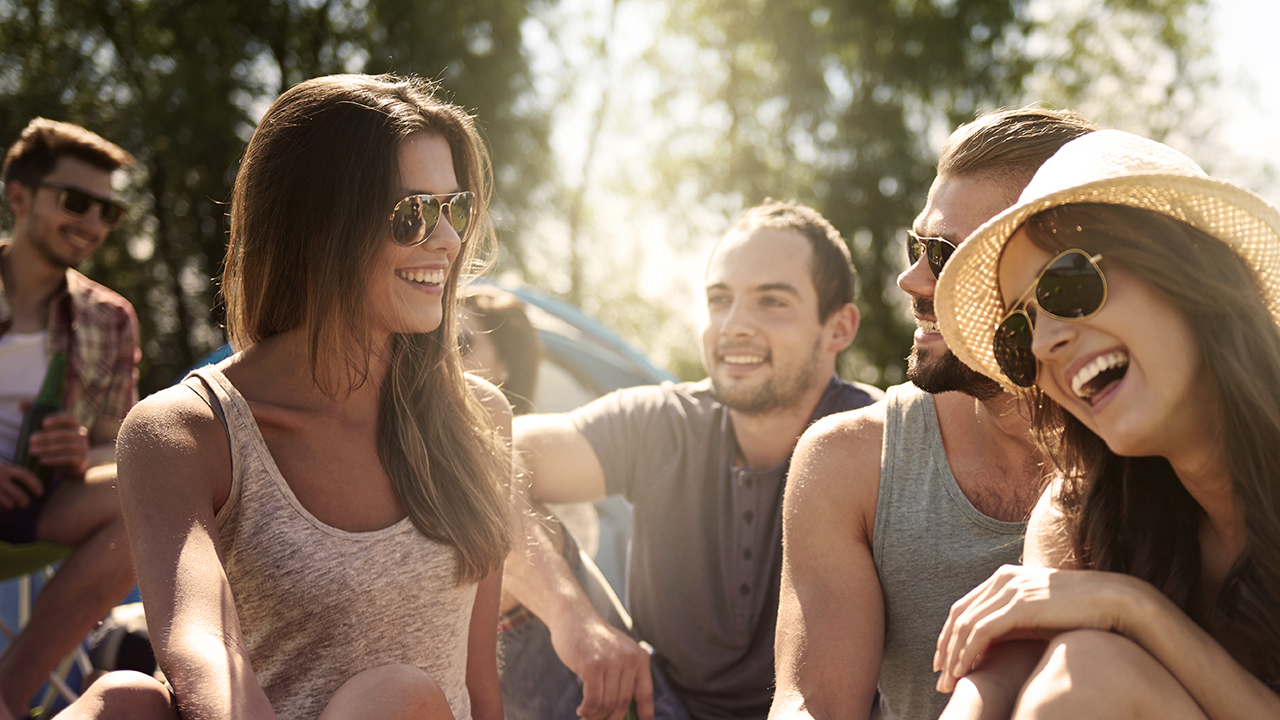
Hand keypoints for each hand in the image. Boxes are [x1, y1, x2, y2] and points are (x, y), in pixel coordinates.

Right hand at [0, 462, 41, 509]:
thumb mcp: (0, 469)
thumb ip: (12, 474)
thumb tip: (35, 487)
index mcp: (5, 468)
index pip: (25, 475)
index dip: (35, 484)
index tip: (40, 493)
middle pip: (20, 495)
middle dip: (25, 502)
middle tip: (25, 504)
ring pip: (9, 505)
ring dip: (9, 506)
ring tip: (6, 503)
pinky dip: (0, 509)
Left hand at [26, 410, 89, 475]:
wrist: (73, 462)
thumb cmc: (57, 440)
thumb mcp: (48, 428)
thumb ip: (35, 414)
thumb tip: (22, 402)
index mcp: (75, 423)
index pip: (70, 417)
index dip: (58, 419)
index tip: (43, 423)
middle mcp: (82, 433)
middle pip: (64, 433)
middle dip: (46, 436)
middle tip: (30, 440)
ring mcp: (83, 447)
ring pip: (65, 446)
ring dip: (47, 448)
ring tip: (32, 451)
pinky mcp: (81, 460)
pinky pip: (68, 459)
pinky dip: (54, 459)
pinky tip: (42, 460)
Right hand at [549, 613, 653, 719]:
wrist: (573, 617)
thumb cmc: (593, 640)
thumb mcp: (616, 652)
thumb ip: (624, 675)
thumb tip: (623, 711)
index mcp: (640, 657)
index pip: (645, 693)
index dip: (645, 714)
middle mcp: (630, 659)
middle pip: (623, 703)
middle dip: (611, 719)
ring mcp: (611, 662)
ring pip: (607, 704)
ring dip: (595, 716)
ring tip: (586, 716)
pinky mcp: (593, 666)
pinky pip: (593, 700)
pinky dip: (587, 711)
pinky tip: (581, 710)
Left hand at [933, 565, 1145, 693]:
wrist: (1114, 601)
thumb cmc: (1078, 612)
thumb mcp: (1037, 616)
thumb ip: (1010, 623)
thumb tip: (987, 645)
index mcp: (1004, 577)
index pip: (964, 607)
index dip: (948, 635)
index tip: (943, 661)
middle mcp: (1002, 579)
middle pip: (959, 615)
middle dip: (945, 649)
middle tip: (940, 678)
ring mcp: (1010, 589)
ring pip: (966, 625)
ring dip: (954, 656)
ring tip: (950, 681)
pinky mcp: (1019, 605)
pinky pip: (982, 631)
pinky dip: (969, 652)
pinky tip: (965, 671)